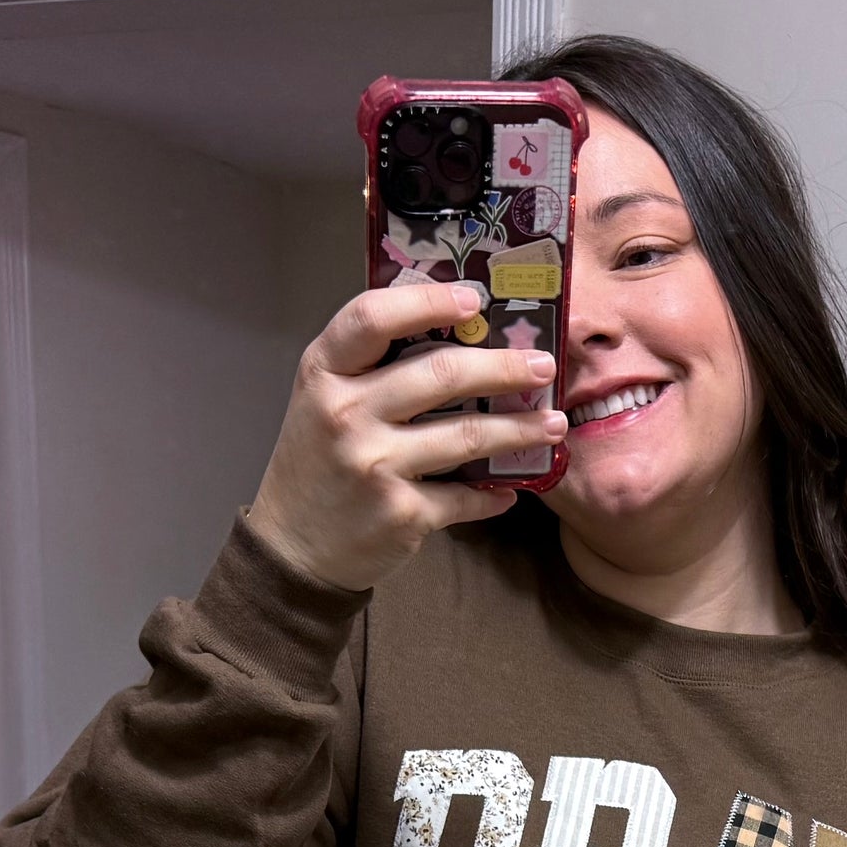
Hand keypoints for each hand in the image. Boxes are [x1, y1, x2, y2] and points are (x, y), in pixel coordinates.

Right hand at [245, 282, 566, 591]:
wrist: (293, 547)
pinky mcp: (401, 513)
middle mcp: (346, 413)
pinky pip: (465, 495)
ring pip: (468, 435)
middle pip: (439, 374)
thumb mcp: (323, 401)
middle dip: (503, 367)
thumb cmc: (318, 462)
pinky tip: (511, 489)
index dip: (427, 301)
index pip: (373, 317)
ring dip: (520, 430)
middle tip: (545, 366)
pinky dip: (494, 492)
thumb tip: (456, 333)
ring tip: (553, 424)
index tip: (473, 299)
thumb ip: (370, 367)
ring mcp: (375, 465)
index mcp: (324, 373)